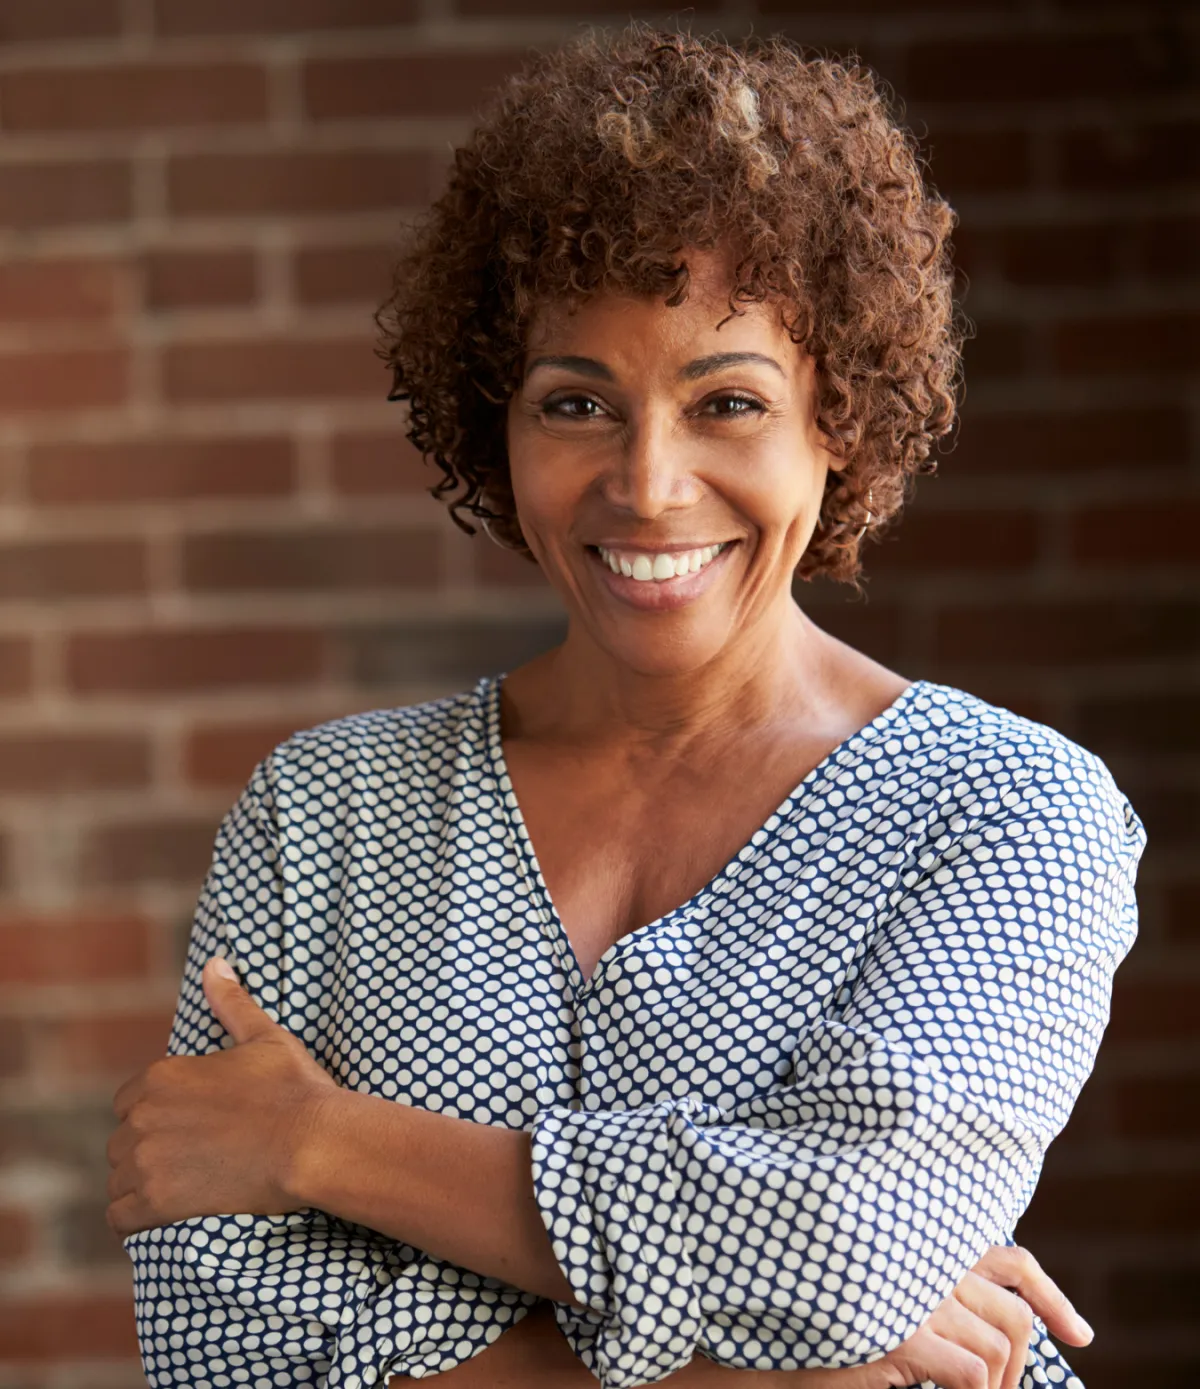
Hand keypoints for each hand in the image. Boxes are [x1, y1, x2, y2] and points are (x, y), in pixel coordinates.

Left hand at [106, 956, 336, 1237]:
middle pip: (122, 1141)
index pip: (128, 1101)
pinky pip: (119, 1217)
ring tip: (177, 1189)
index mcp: (162, 1076)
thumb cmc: (293, 1088)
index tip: (184, 1126)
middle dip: (147, 1150)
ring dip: (139, 1185)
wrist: (311, 1143)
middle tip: (188, 1160)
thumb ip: (231, 1002)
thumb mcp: (265, 1037)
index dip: (153, 1114)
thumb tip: (215, 964)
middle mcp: (143, 1116)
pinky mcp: (155, 1202)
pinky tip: (155, 1217)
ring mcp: (146, 1161)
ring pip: (118, 1179)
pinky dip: (132, 1219)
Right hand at [839, 1244, 1092, 1388]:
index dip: (1049, 1294)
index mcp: (922, 1247)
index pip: (1008, 1257)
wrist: (767, 1355)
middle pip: (1013, 1310)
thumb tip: (1006, 1340)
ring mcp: (912, 1292)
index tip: (1078, 1335)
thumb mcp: (895, 1311)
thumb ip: (940, 1302)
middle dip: (1021, 1363)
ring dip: (997, 1388)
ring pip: (1000, 1345)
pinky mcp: (901, 1331)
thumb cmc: (826, 1336)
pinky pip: (972, 1374)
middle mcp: (922, 1260)